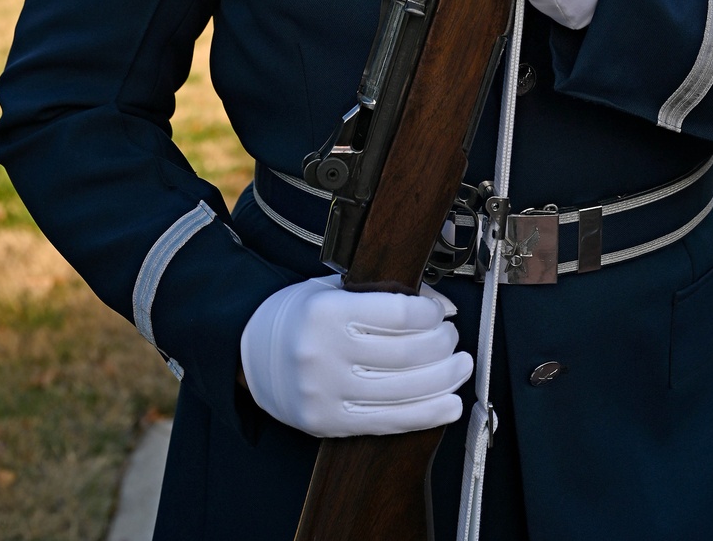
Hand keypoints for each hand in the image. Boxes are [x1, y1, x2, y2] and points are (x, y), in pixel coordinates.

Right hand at [239, 276, 471, 438]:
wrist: (252, 354)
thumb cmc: (301, 316)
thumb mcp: (336, 290)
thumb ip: (385, 294)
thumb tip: (441, 307)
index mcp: (326, 312)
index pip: (397, 313)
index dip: (430, 313)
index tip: (440, 313)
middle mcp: (324, 354)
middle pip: (406, 353)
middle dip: (442, 345)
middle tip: (453, 338)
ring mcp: (326, 393)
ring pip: (404, 390)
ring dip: (444, 379)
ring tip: (460, 366)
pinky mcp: (329, 422)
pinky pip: (389, 422)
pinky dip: (427, 414)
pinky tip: (449, 403)